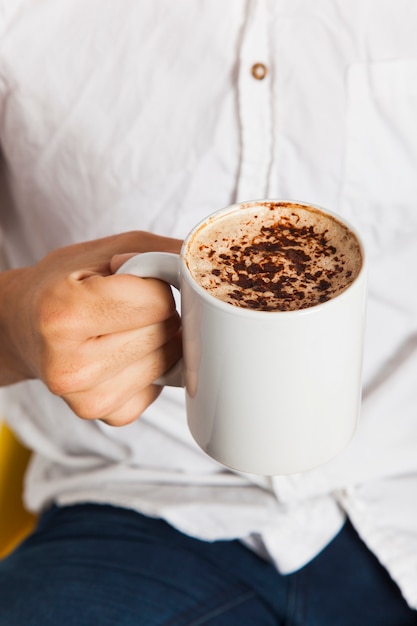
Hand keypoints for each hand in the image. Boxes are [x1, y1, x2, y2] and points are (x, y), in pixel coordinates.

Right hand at [0, 231, 181, 425]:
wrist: (24, 327)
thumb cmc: (66, 283)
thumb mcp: (110, 250)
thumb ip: (163, 253)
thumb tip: (212, 269)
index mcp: (63, 314)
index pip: (157, 301)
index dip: (154, 286)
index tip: (131, 283)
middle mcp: (71, 366)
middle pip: (167, 332)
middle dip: (159, 313)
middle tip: (124, 307)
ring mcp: (88, 399)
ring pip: (170, 360)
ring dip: (158, 339)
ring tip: (120, 329)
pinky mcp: (108, 416)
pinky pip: (161, 385)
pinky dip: (152, 366)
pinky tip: (121, 354)